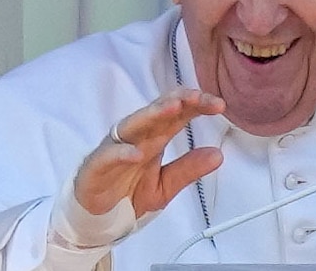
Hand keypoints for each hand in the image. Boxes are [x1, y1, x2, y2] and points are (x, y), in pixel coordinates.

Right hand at [74, 89, 224, 217]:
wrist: (98, 218)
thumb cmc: (129, 193)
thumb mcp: (166, 185)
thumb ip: (188, 169)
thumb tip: (218, 154)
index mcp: (155, 138)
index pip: (177, 114)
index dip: (197, 106)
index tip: (219, 104)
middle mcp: (136, 137)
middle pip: (157, 112)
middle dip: (177, 101)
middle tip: (197, 97)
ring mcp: (115, 149)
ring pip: (133, 125)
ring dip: (152, 115)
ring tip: (172, 108)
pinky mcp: (96, 167)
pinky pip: (108, 156)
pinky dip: (121, 153)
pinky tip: (137, 153)